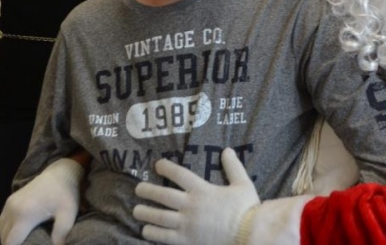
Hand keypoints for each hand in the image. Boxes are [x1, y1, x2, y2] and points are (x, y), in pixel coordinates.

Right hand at [0, 158, 84, 244]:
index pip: (11, 242)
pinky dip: (6, 231)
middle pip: (4, 238)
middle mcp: (12, 209)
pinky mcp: (9, 200)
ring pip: (1, 230)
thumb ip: (62, 233)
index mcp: (24, 214)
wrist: (60, 172)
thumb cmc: (65, 193)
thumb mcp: (68, 213)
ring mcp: (9, 204)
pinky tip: (17, 235)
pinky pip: (2, 221)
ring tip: (21, 243)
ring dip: (8, 239)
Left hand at [134, 148, 259, 244]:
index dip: (166, 168)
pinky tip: (146, 230)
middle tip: (138, 189)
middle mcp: (190, 205)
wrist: (249, 235)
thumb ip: (233, 167)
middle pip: (162, 195)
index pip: (179, 174)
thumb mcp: (243, 184)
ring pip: (159, 216)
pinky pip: (164, 237)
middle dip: (147, 191)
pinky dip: (152, 233)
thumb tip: (227, 150)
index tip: (157, 165)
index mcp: (202, 190)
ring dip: (145, 212)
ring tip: (136, 210)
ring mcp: (186, 224)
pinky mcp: (185, 241)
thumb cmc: (246, 210)